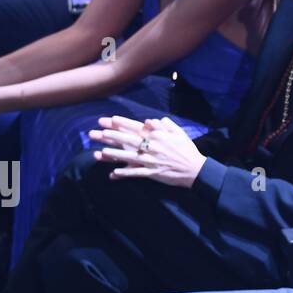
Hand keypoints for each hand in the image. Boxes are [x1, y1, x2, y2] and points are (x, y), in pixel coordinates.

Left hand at [90, 115, 206, 187]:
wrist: (196, 169)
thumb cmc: (187, 150)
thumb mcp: (178, 133)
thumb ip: (165, 125)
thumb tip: (151, 120)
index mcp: (158, 136)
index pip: (136, 127)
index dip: (122, 123)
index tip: (109, 120)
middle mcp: (152, 147)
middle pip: (128, 140)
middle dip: (111, 136)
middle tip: (96, 133)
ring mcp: (152, 161)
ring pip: (129, 156)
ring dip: (114, 155)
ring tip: (100, 152)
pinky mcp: (153, 173)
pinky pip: (136, 173)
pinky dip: (125, 173)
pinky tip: (113, 173)